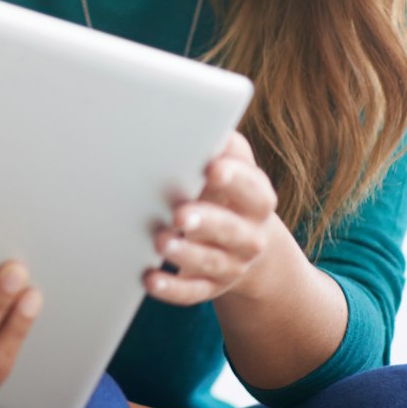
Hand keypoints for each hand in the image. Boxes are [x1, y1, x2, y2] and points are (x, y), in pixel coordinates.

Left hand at [146, 133, 280, 305]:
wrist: (247, 245)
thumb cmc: (228, 192)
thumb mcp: (234, 168)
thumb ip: (223, 146)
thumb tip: (197, 115)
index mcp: (257, 200)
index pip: (253, 190)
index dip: (235, 178)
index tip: (212, 167)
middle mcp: (249, 236)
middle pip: (232, 231)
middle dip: (207, 222)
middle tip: (180, 214)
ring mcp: (230, 265)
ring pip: (210, 262)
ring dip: (184, 254)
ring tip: (160, 241)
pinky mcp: (209, 286)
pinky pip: (192, 292)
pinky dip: (171, 288)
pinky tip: (149, 279)